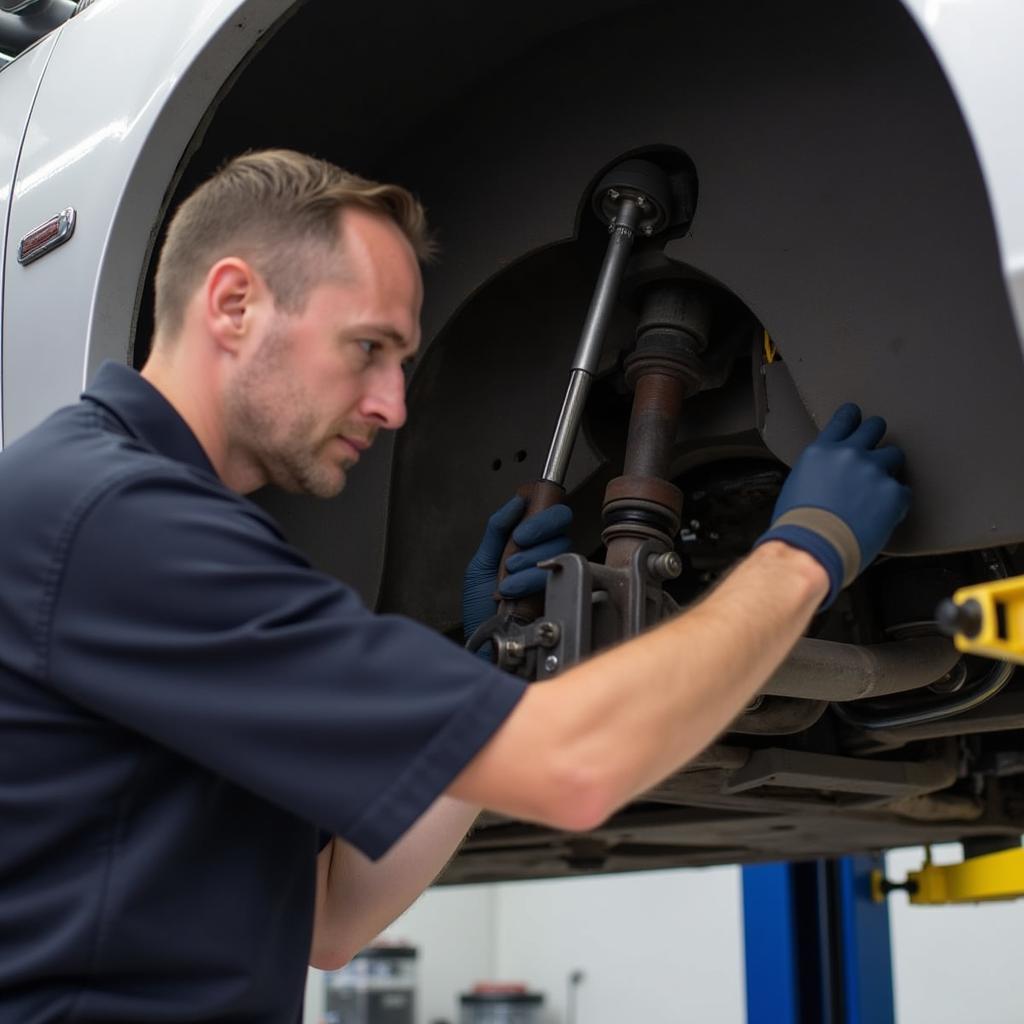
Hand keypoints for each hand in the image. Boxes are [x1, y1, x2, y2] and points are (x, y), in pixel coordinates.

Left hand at [462, 495, 572, 641]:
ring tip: (506, 581)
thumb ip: (497, 529)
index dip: (542, 518)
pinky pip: (554, 575)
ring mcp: (554, 577)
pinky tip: (513, 592)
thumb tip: (517, 501)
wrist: (483, 642)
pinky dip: (529, 581)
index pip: (553, 517)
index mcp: (530, 547)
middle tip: (514, 552)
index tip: (521, 531)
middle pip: (561, 530)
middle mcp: (546, 559)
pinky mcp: (559, 594)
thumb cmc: (481, 610)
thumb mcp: (481, 564)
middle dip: (536, 536)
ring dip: (526, 564)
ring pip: (558, 551)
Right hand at [755, 403, 910, 607]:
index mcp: (822, 451)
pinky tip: (881, 516)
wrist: (811, 548)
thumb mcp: (799, 485)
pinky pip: (904, 491)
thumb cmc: (799, 525)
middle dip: (876, 438)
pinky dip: (896, 503)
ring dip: (888, 469)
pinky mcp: (893, 493)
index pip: (845, 418)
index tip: (858, 420)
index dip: (854, 418)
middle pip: (875, 427)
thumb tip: (830, 474)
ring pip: (894, 455)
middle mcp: (848, 454)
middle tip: (874, 454)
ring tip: (878, 491)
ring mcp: (873, 471)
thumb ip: (820, 470)